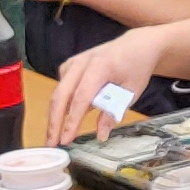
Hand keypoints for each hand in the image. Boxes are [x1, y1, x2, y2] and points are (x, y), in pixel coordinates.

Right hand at [47, 25, 164, 140]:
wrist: (137, 46)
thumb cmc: (136, 68)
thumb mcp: (131, 92)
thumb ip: (113, 112)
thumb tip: (101, 135)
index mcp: (100, 66)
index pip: (81, 98)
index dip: (72, 121)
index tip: (66, 140)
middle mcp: (82, 62)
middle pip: (62, 95)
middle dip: (54, 121)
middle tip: (51, 143)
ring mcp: (74, 62)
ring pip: (58, 92)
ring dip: (54, 115)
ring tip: (54, 136)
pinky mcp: (70, 65)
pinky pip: (62, 87)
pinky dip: (62, 103)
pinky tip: (66, 116)